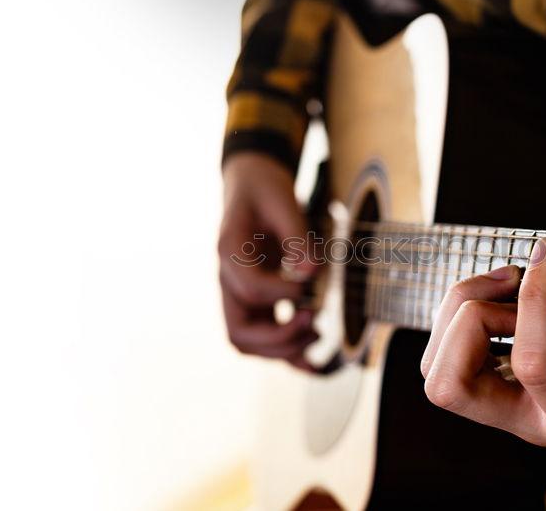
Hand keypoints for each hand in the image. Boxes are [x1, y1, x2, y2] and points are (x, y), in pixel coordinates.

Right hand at [218, 152, 317, 369]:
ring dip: (283, 348)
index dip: (282, 293)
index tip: (310, 285)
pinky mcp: (256, 302)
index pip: (249, 288)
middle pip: (240, 331)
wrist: (251, 183)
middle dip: (279, 336)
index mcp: (228, 251)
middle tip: (312, 319)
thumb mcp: (282, 200)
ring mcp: (240, 295)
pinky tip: (313, 362)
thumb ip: (297, 236)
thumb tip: (312, 272)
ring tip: (317, 333)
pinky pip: (265, 339)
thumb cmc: (264, 189)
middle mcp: (229, 280)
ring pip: (249, 342)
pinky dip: (287, 355)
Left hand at [421, 216, 545, 482]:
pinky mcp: (502, 398)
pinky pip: (452, 361)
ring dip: (458, 315)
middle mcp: (533, 424)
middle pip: (450, 384)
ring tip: (507, 283)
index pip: (534, 366)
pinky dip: (463, 318)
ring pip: (438, 376)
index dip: (535, 302)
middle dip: (471, 316)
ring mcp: (512, 415)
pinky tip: (505, 296)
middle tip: (515, 280)